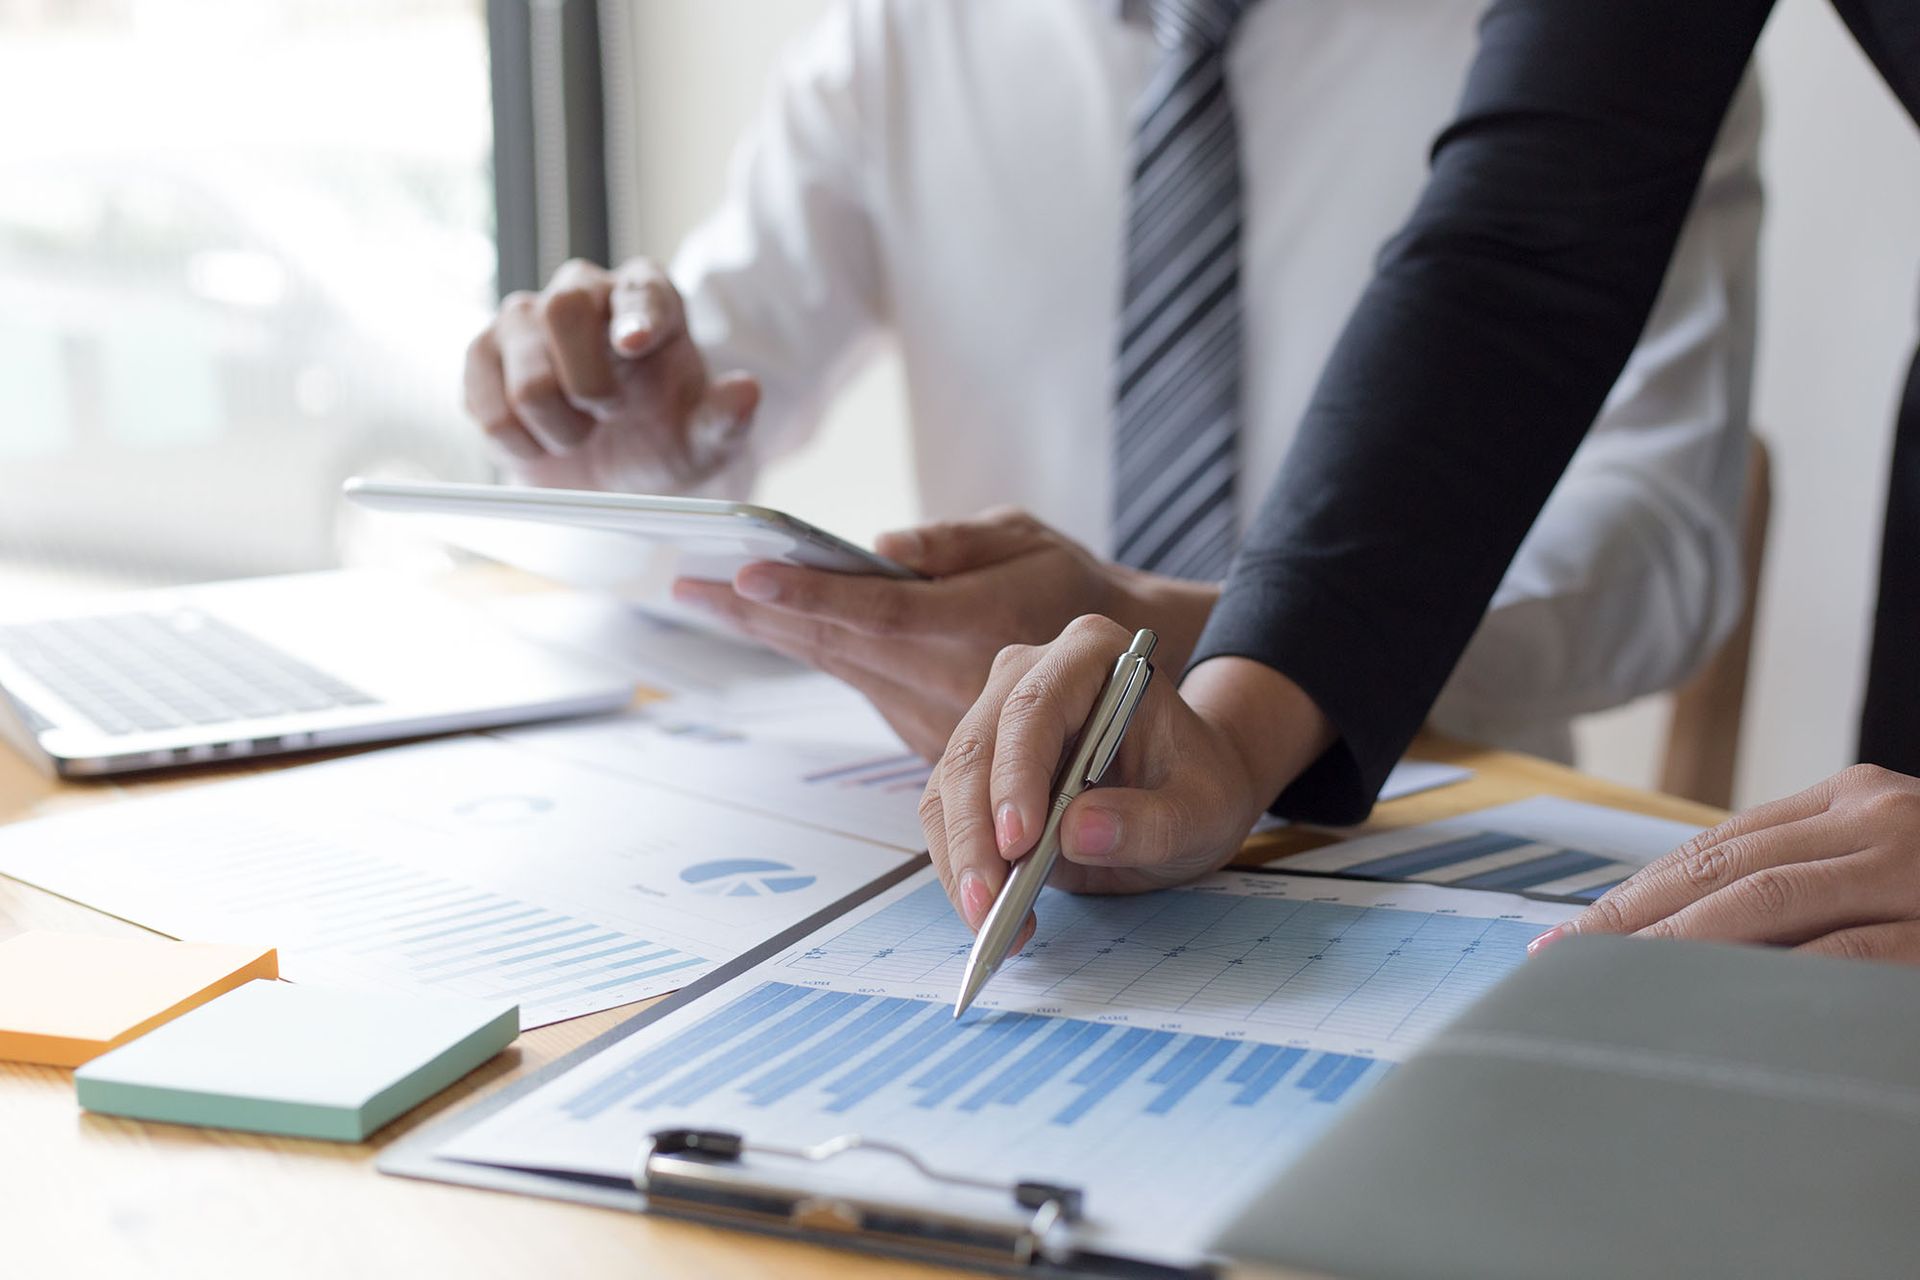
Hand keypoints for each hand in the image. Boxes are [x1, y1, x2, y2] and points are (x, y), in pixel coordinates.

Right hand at [462, 257, 760, 490]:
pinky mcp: (483, 357)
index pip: (642, 289)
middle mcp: (584, 293)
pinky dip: (517, 441)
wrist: (610, 471)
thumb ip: (726, 418)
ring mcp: (526, 320)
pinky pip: (485, 405)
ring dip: (558, 425)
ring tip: (580, 434)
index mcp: (648, 297)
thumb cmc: (664, 437)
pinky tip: (541, 442)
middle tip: (608, 416)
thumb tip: (748, 392)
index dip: (636, 313)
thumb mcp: (706, 440)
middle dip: (587, 382)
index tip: (634, 345)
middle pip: (563, 309)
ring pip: (525, 372)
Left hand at [671, 509, 1217, 757]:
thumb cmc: (1077, 588)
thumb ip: (956, 542)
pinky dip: (813, 649)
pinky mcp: (928, 733)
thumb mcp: (1032, 540)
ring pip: (836, 666)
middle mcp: (941, 679)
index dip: (802, 592)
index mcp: (966, 628)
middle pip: (830, 642)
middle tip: (684, 579)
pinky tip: (770, 621)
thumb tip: (884, 543)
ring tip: (703, 592)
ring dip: (771, 631)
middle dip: (753, 611)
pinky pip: (859, 684)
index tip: (743, 570)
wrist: (1125, 680)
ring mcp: (931, 714)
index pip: (871, 611)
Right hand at [920, 615, 1334, 931]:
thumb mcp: (1202, 812)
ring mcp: (997, 715)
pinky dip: (962, 866)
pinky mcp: (981, 765)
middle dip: (974, 833)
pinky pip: (950, 813)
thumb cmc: (1199, 786)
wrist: (1188, 790)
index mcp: (1093, 654)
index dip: (1017, 774)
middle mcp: (1031, 674)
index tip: (1020, 843)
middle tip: (987, 906)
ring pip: (949, 785)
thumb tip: (1077, 832)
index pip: (1034, 708)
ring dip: (960, 859)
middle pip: (976, 747)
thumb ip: (1151, 822)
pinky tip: (990, 912)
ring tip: (989, 923)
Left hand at [1535, 764, 1919, 963]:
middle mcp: (1883, 821)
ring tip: (1612, 988)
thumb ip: (1814, 875)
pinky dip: (1772, 983)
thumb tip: (1694, 930)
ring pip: (1767, 904)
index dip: (1640, 890)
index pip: (1721, 844)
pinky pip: (1844, 959)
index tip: (1575, 934)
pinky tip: (1715, 1010)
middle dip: (1634, 920)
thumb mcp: (1892, 861)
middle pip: (1725, 870)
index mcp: (1860, 799)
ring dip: (1679, 950)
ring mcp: (1919, 871)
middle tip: (1565, 967)